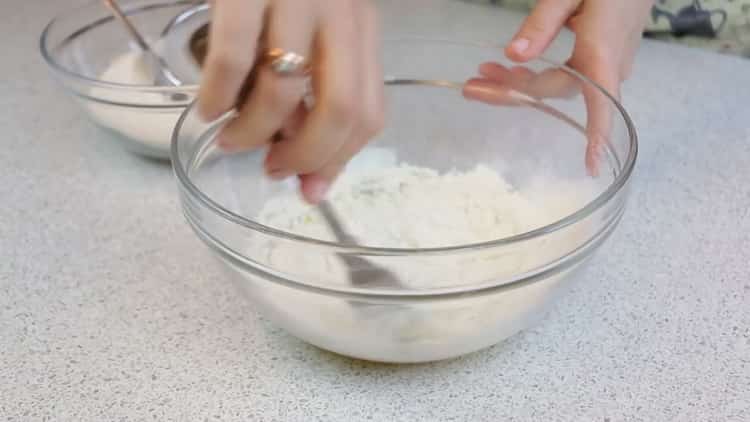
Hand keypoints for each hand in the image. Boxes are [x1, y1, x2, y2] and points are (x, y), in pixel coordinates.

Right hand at [197, 0, 383, 203]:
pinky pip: (232, 57)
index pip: (370, 112)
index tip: (309, 188)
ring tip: (232, 139)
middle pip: (343, 109)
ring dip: (254, 132)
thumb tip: (302, 162)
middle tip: (273, 169)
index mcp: (361, 30)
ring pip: (286, 90)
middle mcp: (341, 15)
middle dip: (307, 156)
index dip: (339, 159)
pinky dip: (218, 96)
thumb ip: (317, 87)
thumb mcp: (318, 30)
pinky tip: (208, 109)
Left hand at [468, 0, 652, 174]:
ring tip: (485, 72)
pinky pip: (569, 76)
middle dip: (514, 91)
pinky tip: (515, 68)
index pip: (600, 102)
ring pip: (560, 85)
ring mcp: (611, 64)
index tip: (590, 166)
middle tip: (472, 85)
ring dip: (522, 83)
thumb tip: (513, 55)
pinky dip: (539, 75)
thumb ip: (543, 22)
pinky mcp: (606, 58)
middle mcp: (611, 65)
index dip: (596, 136)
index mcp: (604, 51)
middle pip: (557, 90)